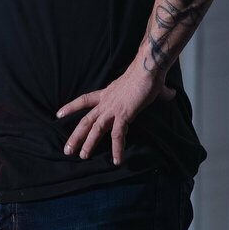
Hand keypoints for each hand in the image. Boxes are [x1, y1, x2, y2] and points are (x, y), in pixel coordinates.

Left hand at [56, 64, 177, 164]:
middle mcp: (106, 103)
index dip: (71, 107)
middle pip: (86, 120)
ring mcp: (113, 109)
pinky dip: (117, 149)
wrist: (148, 69)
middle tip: (67, 150)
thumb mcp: (147, 86)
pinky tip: (117, 160)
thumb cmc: (148, 75)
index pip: (84, 101)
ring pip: (95, 129)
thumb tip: (170, 93)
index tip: (58, 114)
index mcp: (107, 94)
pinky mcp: (124, 115)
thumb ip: (158, 92)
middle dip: (75, 136)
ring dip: (88, 144)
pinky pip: (118, 135)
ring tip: (82, 157)